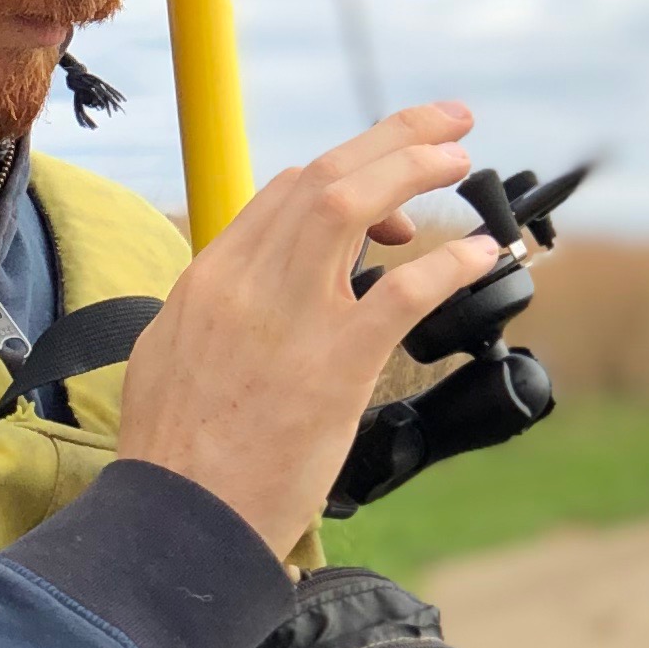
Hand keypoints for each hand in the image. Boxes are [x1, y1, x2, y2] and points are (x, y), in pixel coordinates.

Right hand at [116, 103, 506, 557]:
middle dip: (393, 138)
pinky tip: (480, 255)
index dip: (344, 174)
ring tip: (461, 162)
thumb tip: (243, 299)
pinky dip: (450, 261)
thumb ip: (213, 316)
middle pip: (324, 177)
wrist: (178, 521)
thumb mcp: (168, 359)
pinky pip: (404, 291)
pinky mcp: (334, 366)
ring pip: (354, 204)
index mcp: (208, 280)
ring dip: (415, 170)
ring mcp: (290, 320)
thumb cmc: (175, 458)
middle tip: (447, 126)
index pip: (281, 194)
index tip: (384, 185)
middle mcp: (245, 284)